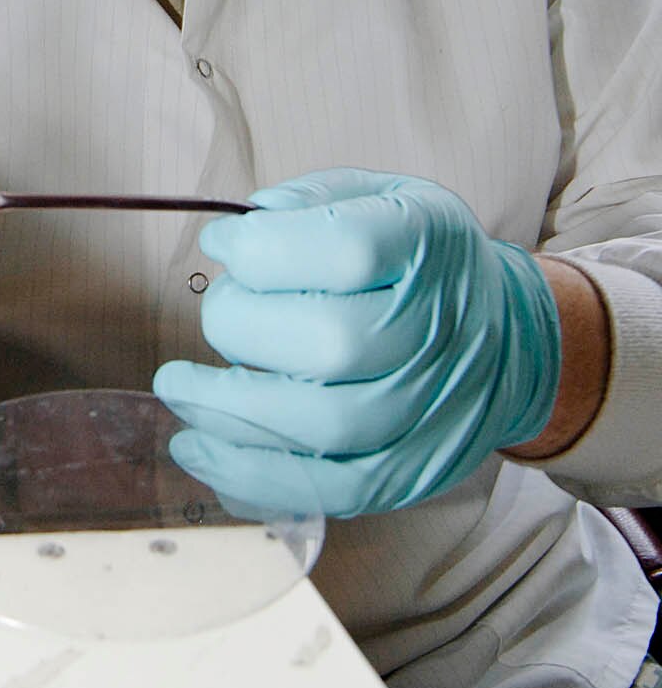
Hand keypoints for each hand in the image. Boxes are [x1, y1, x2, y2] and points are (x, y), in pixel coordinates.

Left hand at [154, 169, 560, 516]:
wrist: (509, 343)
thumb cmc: (420, 265)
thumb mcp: (382, 199)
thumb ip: (310, 203)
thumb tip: (236, 233)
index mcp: (427, 245)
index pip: (346, 249)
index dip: (264, 248)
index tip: (223, 246)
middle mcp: (437, 330)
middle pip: (330, 340)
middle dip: (241, 326)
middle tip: (217, 313)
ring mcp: (428, 409)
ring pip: (323, 424)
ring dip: (228, 410)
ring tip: (179, 389)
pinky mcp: (408, 471)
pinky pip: (327, 488)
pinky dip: (252, 474)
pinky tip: (201, 448)